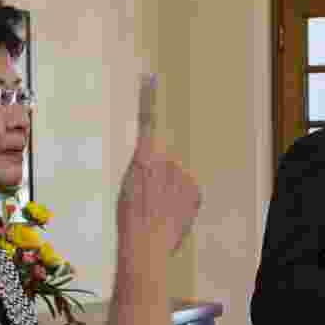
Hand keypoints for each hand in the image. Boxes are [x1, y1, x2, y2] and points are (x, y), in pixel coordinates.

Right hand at [117, 74, 201, 252]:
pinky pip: (189, 189)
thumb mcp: (127, 189)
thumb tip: (160, 167)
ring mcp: (183, 175)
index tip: (149, 77)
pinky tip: (172, 214)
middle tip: (149, 201)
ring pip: (177, 177)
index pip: (147, 122)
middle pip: (164, 161)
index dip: (148, 98)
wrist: (146, 247)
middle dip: (160, 176)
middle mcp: (165, 161)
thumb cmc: (130, 221)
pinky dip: (183, 200)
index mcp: (143, 159)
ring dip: (171, 191)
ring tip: (160, 211)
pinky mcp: (196, 189)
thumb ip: (143, 171)